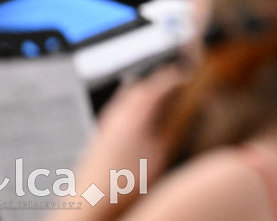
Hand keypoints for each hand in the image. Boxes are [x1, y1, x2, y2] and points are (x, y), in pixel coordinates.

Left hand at [70, 65, 186, 210]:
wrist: (90, 200)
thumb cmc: (123, 181)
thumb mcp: (159, 155)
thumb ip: (170, 131)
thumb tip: (181, 117)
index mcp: (136, 114)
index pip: (158, 86)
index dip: (175, 78)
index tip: (187, 76)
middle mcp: (118, 113)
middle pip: (140, 87)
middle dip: (158, 81)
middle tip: (173, 81)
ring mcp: (106, 123)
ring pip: (125, 96)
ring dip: (142, 90)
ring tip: (155, 93)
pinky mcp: (99, 134)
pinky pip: (116, 107)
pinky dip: (129, 102)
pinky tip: (133, 114)